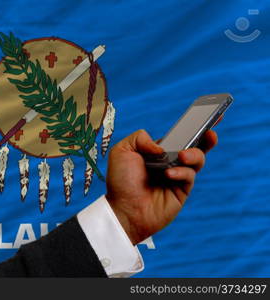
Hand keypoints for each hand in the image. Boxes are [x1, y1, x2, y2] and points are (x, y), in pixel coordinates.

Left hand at [105, 129, 217, 244]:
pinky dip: (181, 172)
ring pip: (197, 159)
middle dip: (206, 135)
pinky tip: (169, 174)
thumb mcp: (121, 151)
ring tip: (182, 155)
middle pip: (195, 144)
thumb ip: (139, 138)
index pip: (178, 135)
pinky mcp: (182, 191)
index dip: (192, 125)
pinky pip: (190, 176)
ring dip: (193, 154)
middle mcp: (170, 161)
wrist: (123, 210)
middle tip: (210, 131)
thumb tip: (160, 146)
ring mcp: (177, 176)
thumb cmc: (120, 182)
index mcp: (157, 151)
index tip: (208, 113)